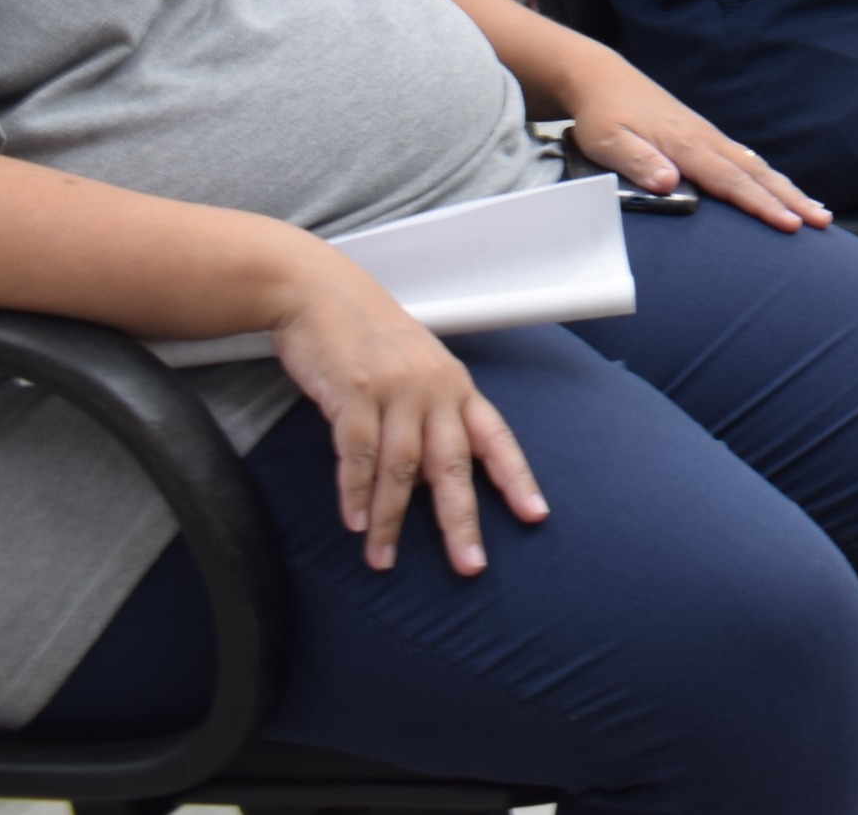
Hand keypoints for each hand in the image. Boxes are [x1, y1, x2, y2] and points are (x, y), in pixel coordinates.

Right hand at [270, 253, 545, 575]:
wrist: (321, 292)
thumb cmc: (369, 334)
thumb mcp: (414, 370)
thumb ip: (427, 418)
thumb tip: (428, 479)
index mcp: (456, 385)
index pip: (496, 438)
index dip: (516, 478)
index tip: (536, 515)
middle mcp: (434, 389)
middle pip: (453, 465)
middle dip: (461, 520)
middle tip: (470, 565)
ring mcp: (394, 390)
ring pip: (401, 470)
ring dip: (390, 521)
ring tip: (382, 559)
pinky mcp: (353, 393)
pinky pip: (358, 455)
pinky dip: (355, 493)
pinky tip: (355, 522)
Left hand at [556, 48, 829, 231]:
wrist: (603, 79)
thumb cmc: (602, 115)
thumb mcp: (607, 142)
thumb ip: (638, 162)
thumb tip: (668, 182)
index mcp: (686, 145)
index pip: (732, 182)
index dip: (762, 206)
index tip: (790, 224)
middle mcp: (706, 140)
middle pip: (756, 175)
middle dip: (791, 200)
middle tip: (823, 222)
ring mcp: (708, 137)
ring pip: (757, 167)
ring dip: (788, 190)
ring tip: (817, 211)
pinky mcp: (704, 136)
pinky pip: (745, 160)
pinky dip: (768, 177)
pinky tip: (779, 187)